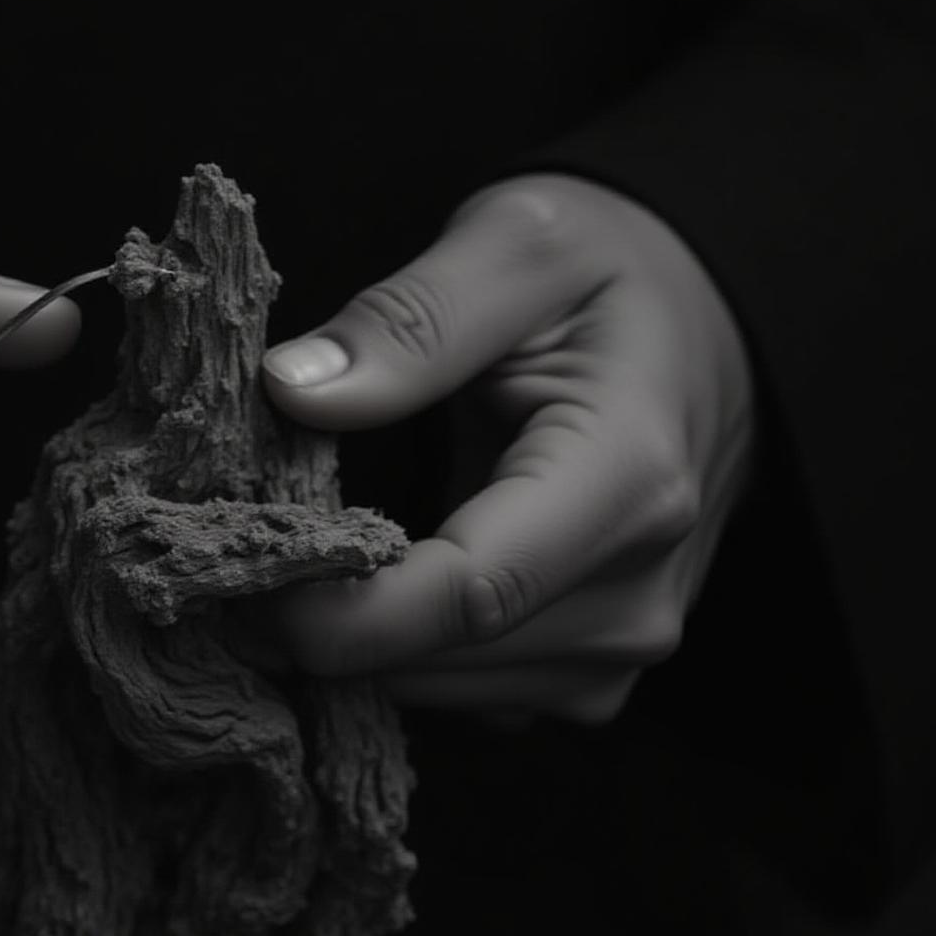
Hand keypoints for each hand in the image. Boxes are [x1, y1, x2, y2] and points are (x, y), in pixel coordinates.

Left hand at [261, 174, 752, 724]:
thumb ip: (407, 320)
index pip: (470, 594)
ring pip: (444, 690)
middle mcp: (639, 585)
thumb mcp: (515, 243)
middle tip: (231, 540)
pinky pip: (467, 691)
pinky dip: (400, 648)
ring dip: (356, 637)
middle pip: (444, 657)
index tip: (236, 572)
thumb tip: (292, 389)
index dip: (339, 612)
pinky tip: (367, 574)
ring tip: (297, 546)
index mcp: (627, 476)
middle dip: (320, 620)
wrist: (704, 321)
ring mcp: (625, 641)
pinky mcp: (595, 666)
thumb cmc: (608, 271)